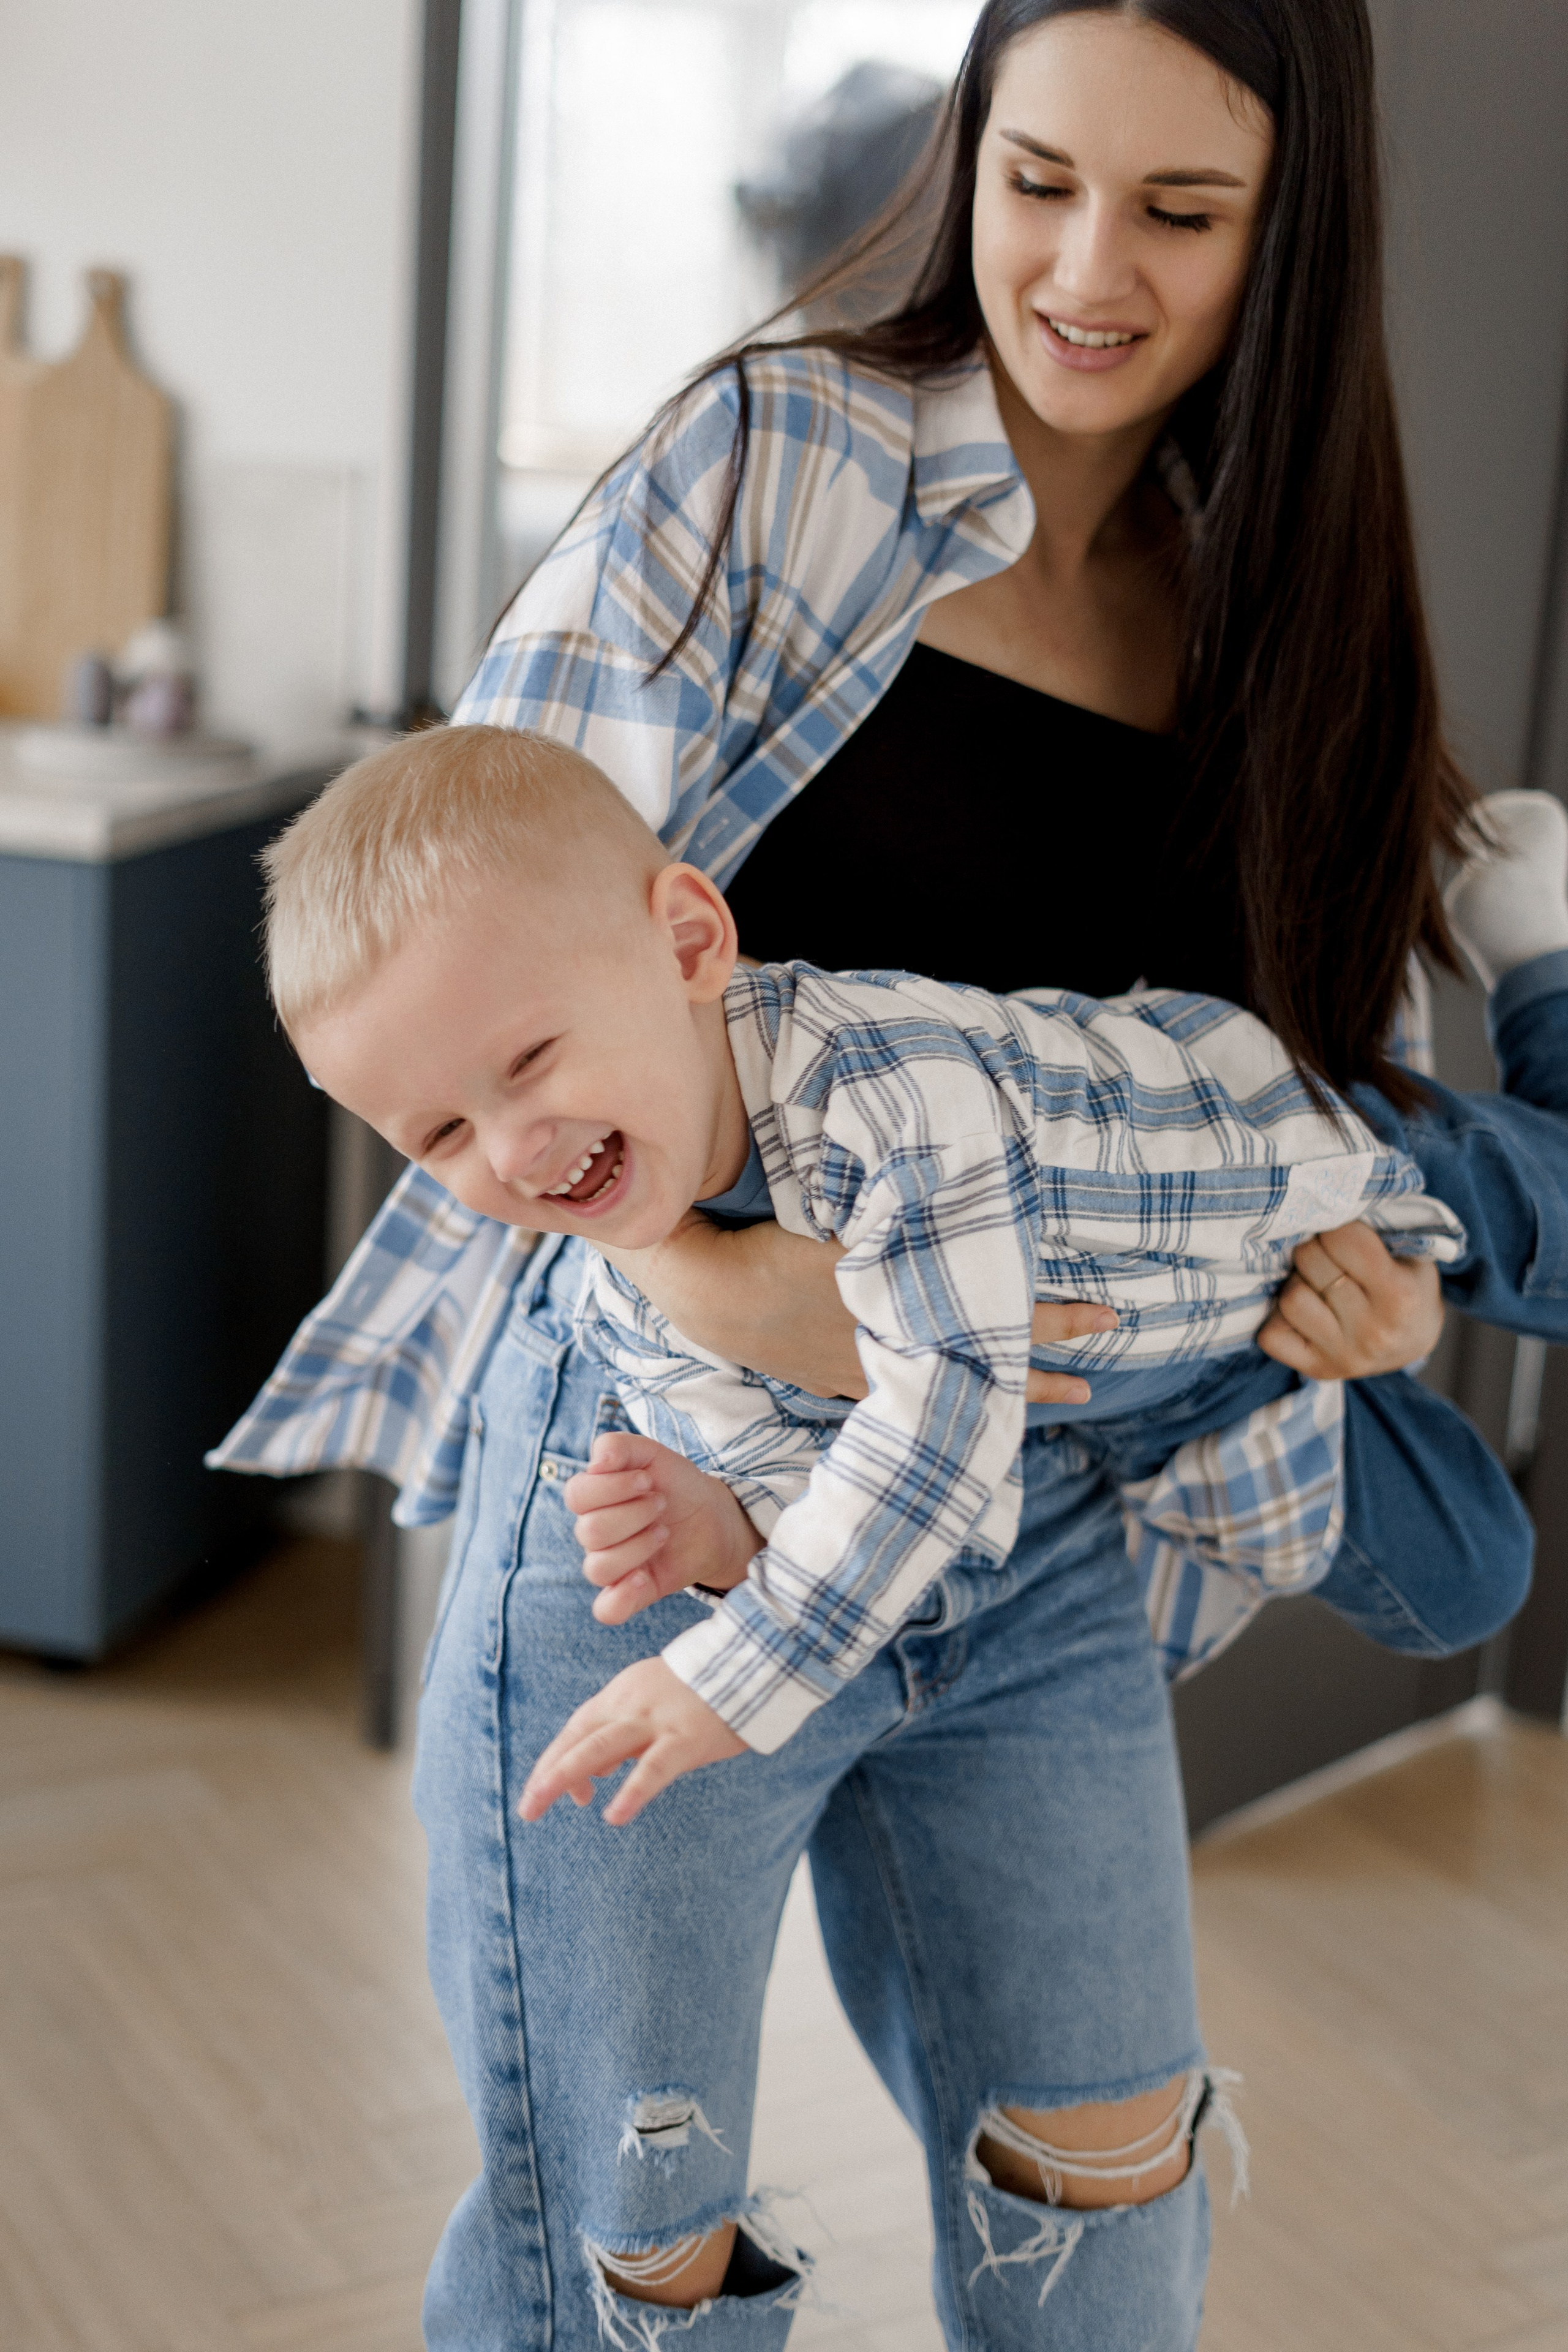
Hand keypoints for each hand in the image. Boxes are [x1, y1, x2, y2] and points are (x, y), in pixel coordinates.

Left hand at [518, 1658, 746, 1825]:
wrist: (755, 1660)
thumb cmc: (704, 1689)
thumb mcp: (654, 1702)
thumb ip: (623, 1733)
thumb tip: (595, 1772)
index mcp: (623, 1693)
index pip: (577, 1728)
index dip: (556, 1760)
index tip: (546, 1790)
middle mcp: (631, 1702)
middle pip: (577, 1737)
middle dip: (547, 1773)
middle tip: (526, 1808)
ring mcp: (658, 1719)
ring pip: (600, 1747)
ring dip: (565, 1776)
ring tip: (538, 1807)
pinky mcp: (687, 1737)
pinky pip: (654, 1768)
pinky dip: (632, 1792)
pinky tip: (614, 1815)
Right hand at [565, 1430, 762, 1624]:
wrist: (713, 1516)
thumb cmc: (676, 1484)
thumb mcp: (653, 1454)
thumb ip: (620, 1446)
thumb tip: (597, 1460)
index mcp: (593, 1498)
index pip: (576, 1495)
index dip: (613, 1487)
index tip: (649, 1479)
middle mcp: (595, 1534)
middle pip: (590, 1532)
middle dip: (634, 1514)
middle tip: (662, 1503)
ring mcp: (613, 1565)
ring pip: (598, 1568)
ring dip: (638, 1546)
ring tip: (664, 1533)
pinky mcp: (633, 1592)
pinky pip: (607, 1610)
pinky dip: (621, 1597)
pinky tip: (644, 1578)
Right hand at [603, 1214, 1114, 1403]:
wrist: (709, 1291)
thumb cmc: (775, 1241)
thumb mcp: (844, 1210)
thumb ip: (903, 1201)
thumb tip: (967, 1173)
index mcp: (909, 1305)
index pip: (1003, 1315)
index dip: (1060, 1315)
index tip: (1112, 1315)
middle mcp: (901, 1346)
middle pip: (992, 1356)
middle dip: (1051, 1356)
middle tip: (1105, 1354)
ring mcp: (869, 1370)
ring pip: (957, 1384)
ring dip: (1012, 1388)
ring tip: (1069, 1395)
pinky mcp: (837, 1378)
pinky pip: (907, 1393)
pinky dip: (945, 1397)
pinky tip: (962, 1403)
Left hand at [1258, 1221, 1444, 1380]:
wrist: (1414, 1340)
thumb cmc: (1407, 1282)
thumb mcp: (1411, 1251)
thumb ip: (1378, 1228)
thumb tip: (1326, 1195)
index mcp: (1400, 1296)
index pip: (1343, 1238)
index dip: (1337, 1227)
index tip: (1344, 1232)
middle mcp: (1373, 1332)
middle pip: (1311, 1262)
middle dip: (1315, 1248)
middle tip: (1328, 1255)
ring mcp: (1344, 1356)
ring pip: (1290, 1297)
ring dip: (1297, 1282)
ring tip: (1317, 1283)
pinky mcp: (1318, 1370)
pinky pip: (1271, 1335)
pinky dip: (1279, 1318)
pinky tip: (1304, 1311)